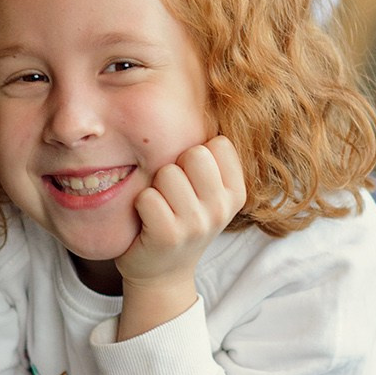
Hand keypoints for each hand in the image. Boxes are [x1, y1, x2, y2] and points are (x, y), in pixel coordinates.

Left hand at [115, 137, 245, 335]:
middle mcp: (222, 208)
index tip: (191, 179)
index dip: (195, 154)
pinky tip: (146, 221)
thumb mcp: (207, 193)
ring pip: (168, 173)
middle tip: (171, 194)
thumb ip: (210, 161)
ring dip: (155, 187)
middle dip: (174, 167)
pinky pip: (148, 197)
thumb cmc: (180, 220)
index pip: (218, 144)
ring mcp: (197, 224)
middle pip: (194, 154)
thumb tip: (202, 100)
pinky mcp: (168, 236)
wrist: (161, 274)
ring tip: (160, 207)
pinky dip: (140, 205)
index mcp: (235, 192)